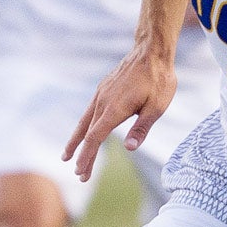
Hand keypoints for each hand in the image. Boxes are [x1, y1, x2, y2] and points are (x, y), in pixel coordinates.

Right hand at [63, 45, 175, 181]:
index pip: (95, 138)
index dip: (87, 156)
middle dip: (82, 155)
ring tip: (67, 155)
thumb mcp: (157, 106)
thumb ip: (141, 128)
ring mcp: (101, 94)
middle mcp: (103, 102)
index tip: (80, 171)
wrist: (151, 50)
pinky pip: (89, 111)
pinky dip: (83, 125)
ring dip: (76, 141)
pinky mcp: (103, 89)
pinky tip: (83, 131)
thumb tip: (129, 149)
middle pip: (87, 134)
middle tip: (78, 175)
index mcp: (114, 109)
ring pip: (84, 122)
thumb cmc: (159, 79)